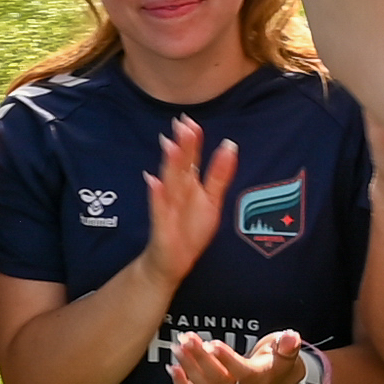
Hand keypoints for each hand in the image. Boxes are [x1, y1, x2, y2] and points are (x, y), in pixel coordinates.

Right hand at [137, 114, 231, 284]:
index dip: (192, 141)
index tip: (191, 121)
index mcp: (189, 184)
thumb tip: (230, 145)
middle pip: (180, 166)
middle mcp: (176, 192)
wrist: (172, 262)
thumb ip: (220, 174)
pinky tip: (153, 182)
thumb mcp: (212, 200)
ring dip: (170, 165)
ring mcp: (167, 207)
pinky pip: (159, 209)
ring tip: (170, 146)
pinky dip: (156, 196)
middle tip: (182, 125)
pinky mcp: (161, 226)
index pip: (191, 159)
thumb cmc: (190, 229)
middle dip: (182, 147)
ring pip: (169, 183)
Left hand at [161, 323, 308, 383]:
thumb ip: (287, 345)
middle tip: (187, 338)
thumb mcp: (286, 352)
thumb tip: (291, 337)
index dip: (226, 359)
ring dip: (188, 367)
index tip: (213, 343)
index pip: (241, 371)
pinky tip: (173, 367)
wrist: (274, 383)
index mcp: (258, 379)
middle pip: (217, 379)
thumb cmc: (276, 362)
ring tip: (178, 346)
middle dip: (200, 358)